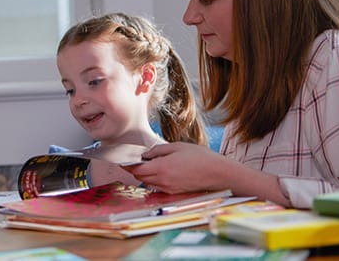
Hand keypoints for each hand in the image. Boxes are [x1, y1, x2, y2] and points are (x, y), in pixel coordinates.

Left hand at [123, 142, 289, 206]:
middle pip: (140, 177)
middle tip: (130, 162)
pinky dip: (154, 179)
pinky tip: (159, 171)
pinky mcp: (174, 192)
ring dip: (144, 175)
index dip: (127, 165)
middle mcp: (162, 181)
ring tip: (145, 164)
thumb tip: (145, 155)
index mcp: (161, 168)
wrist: (218, 173)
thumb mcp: (177, 147)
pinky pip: (158, 186)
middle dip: (134, 170)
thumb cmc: (200, 157)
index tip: (121, 161)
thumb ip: (158, 151)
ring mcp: (168, 188)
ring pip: (149, 182)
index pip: (137, 169)